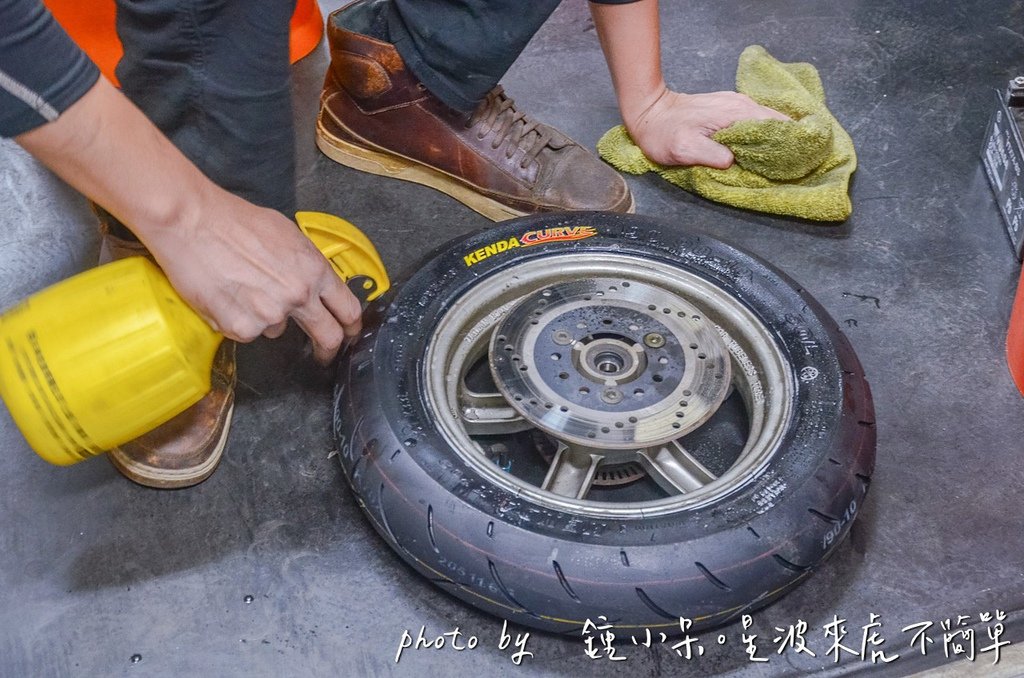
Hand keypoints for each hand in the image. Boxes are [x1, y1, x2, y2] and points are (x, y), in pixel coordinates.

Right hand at [144, 185, 362, 363]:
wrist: (192, 222)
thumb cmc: (234, 221)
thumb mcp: (287, 235)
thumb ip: (305, 265)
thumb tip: (312, 284)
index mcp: (314, 270)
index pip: (348, 308)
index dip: (351, 326)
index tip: (349, 333)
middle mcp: (298, 295)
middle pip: (327, 336)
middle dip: (327, 349)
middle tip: (323, 354)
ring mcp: (270, 314)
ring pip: (275, 329)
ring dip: (264, 317)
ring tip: (241, 288)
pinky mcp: (241, 327)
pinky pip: (246, 332)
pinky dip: (237, 319)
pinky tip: (225, 295)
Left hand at [625, 88, 788, 167]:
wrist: (648, 111)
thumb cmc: (663, 133)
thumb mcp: (684, 149)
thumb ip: (712, 155)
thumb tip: (734, 161)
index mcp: (737, 114)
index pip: (777, 126)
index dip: (790, 143)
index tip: (800, 159)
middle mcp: (742, 105)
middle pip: (778, 122)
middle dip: (790, 141)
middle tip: (797, 163)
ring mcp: (737, 104)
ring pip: (769, 121)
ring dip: (778, 138)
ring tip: (786, 158)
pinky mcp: (731, 108)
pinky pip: (757, 121)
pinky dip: (766, 134)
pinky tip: (766, 148)